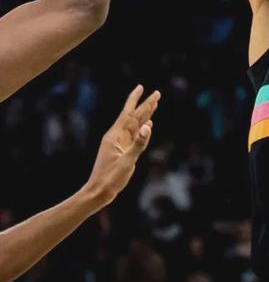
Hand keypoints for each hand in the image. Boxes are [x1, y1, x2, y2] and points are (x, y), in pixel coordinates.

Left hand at [84, 85, 158, 208]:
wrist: (98, 192)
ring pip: (135, 124)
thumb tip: (148, 126)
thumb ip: (138, 144)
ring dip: (145, 114)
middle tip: (157, 93)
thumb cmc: (110, 179)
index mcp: (116, 136)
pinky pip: (135, 135)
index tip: (143, 88)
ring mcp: (120, 143)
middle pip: (134, 116)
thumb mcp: (126, 162)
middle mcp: (117, 136)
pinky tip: (148, 124)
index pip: (130, 114)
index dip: (137, 100)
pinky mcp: (122, 150)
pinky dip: (142, 128)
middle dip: (145, 105)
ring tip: (154, 104)